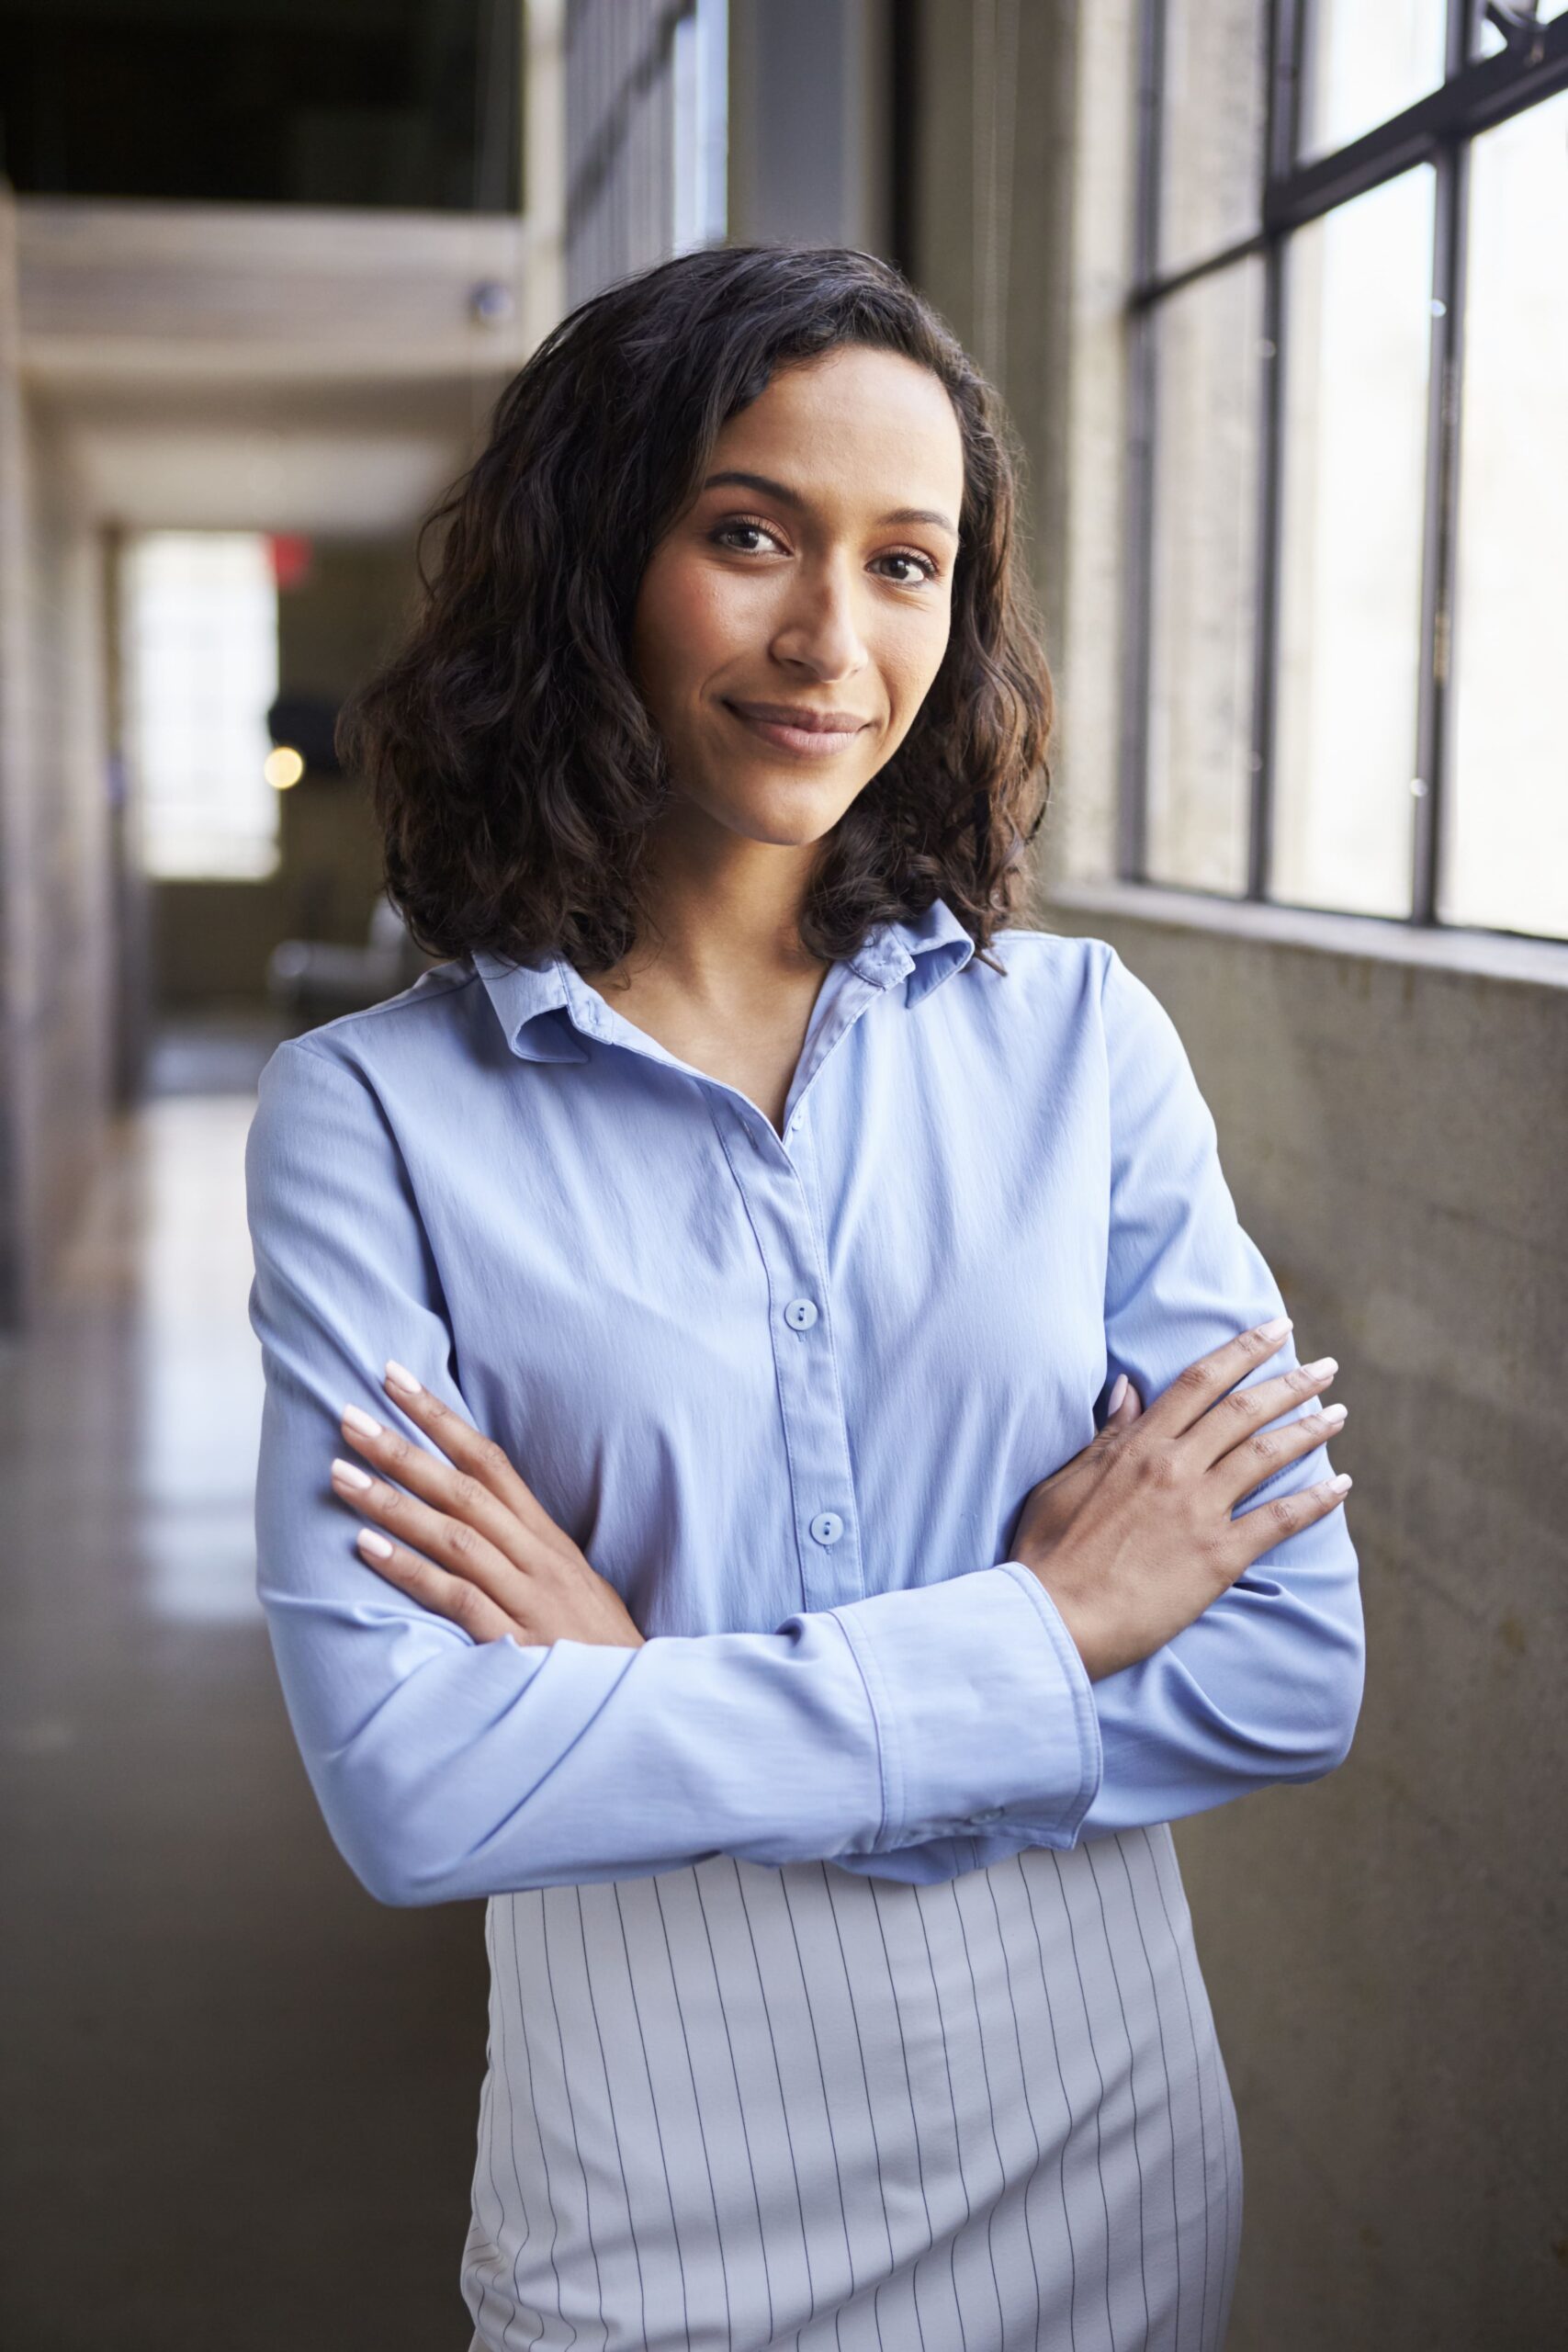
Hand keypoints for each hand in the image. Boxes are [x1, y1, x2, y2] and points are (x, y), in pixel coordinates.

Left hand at [330, 1362, 645, 1648]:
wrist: (643, 1705)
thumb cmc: (600, 1647)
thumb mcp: (573, 1584)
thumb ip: (527, 1550)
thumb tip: (478, 1516)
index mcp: (548, 1539)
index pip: (490, 1461)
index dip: (441, 1417)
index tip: (395, 1379)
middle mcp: (538, 1560)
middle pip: (463, 1489)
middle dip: (403, 1448)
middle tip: (348, 1416)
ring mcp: (528, 1600)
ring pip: (455, 1537)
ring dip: (394, 1503)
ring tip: (341, 1475)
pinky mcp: (518, 1644)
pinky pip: (457, 1599)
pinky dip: (411, 1572)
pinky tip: (368, 1549)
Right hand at [1009, 1319, 1349, 1681]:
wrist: (1054, 1617)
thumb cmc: (1049, 1552)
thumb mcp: (1065, 1480)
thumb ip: (1105, 1436)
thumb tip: (1128, 1387)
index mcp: (1137, 1446)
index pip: (1199, 1382)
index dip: (1242, 1350)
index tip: (1275, 1329)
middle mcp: (1175, 1468)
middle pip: (1244, 1410)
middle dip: (1291, 1383)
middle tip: (1326, 1367)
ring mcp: (1200, 1510)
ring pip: (1267, 1454)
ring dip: (1309, 1430)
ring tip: (1338, 1414)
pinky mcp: (1218, 1557)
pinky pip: (1279, 1519)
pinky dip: (1316, 1500)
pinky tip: (1340, 1485)